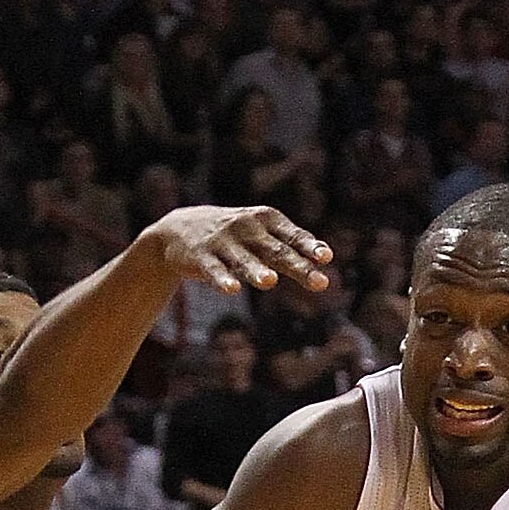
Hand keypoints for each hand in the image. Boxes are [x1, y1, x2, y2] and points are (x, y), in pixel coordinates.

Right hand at [152, 203, 330, 296]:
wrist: (181, 229)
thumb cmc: (234, 235)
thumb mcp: (262, 233)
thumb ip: (291, 245)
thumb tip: (328, 256)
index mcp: (266, 220)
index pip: (292, 236)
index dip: (309, 247)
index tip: (326, 258)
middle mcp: (247, 228)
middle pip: (276, 251)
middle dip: (298, 266)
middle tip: (319, 282)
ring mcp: (223, 242)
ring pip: (244, 261)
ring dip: (257, 271)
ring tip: (270, 282)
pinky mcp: (201, 256)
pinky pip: (214, 270)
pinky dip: (222, 279)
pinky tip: (231, 289)